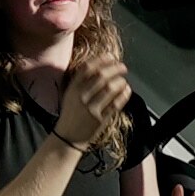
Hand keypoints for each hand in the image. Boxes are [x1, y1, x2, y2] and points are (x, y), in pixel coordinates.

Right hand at [59, 32, 130, 151]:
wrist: (68, 138)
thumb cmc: (71, 115)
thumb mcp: (70, 95)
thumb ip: (82, 81)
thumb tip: (103, 66)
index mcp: (72, 88)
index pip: (88, 68)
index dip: (101, 59)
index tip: (110, 57)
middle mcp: (81, 97)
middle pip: (101, 75)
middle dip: (115, 68)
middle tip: (122, 67)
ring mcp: (91, 108)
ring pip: (110, 88)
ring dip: (120, 81)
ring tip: (123, 80)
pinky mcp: (100, 119)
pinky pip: (115, 103)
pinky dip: (123, 95)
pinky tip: (126, 91)